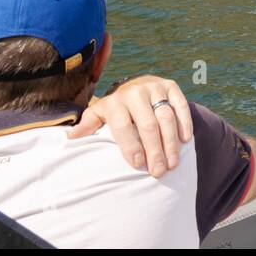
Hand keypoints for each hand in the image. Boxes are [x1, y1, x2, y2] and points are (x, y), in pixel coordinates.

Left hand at [67, 75, 192, 176]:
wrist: (137, 84)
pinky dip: (184, 123)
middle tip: (159, 171)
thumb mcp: (100, 114)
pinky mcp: (171, 86)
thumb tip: (71, 139)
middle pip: (148, 124)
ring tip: (172, 163)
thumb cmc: (117, 108)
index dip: (130, 145)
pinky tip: (184, 141)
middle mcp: (136, 92)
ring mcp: (155, 88)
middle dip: (154, 150)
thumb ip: (89, 125)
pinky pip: (181, 105)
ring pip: (166, 117)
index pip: (123, 125)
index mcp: (115, 101)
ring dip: (171, 142)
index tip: (138, 165)